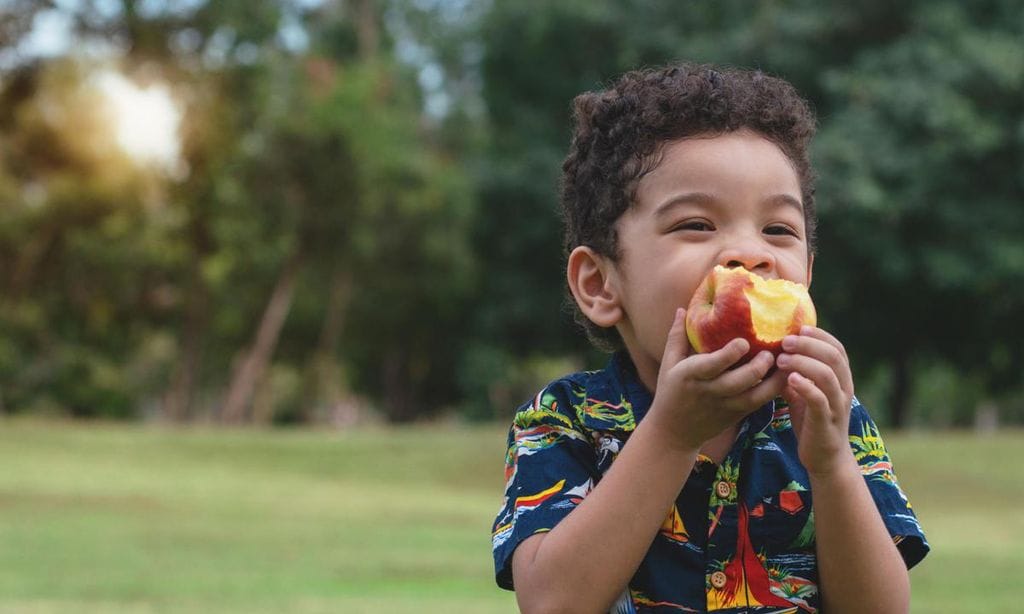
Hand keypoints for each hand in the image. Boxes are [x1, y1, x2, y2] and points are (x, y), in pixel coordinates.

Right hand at [647, 308, 787, 451]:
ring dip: (773, 380)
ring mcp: (725, 405)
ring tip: (785, 363)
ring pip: (755, 396)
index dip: (730, 354)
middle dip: (758, 367)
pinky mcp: (737, 415)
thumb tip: (682, 308)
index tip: (744, 341)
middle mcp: (709, 392)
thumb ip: (677, 337)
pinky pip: (759, 403)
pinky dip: (774, 390)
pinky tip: (785, 375)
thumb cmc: (670, 392)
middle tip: (771, 352)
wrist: (674, 433)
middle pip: (739, 382)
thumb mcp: (668, 364)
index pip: (712, 365)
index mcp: (690, 375)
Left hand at [776, 326, 855, 475]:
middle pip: (833, 356)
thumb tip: (774, 353)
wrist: (825, 459)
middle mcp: (843, 389)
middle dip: (809, 345)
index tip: (798, 328)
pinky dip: (805, 386)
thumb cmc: (812, 422)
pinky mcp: (827, 421)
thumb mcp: (804, 394)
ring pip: (827, 375)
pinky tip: (789, 379)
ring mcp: (837, 405)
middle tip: (784, 341)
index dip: (820, 335)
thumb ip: (795, 374)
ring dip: (803, 362)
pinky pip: (820, 400)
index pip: (837, 348)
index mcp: (841, 379)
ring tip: (781, 359)